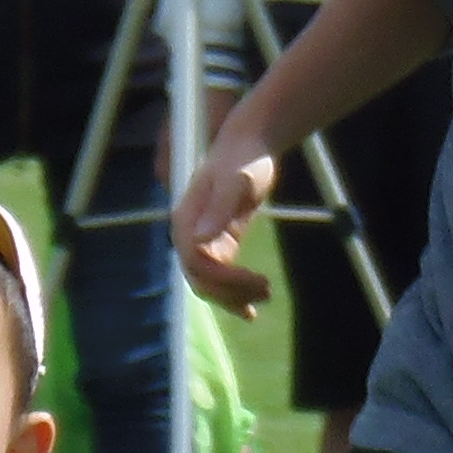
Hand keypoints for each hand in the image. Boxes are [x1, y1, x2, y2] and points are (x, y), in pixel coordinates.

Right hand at [171, 135, 280, 315]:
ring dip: (234, 296)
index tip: (256, 281)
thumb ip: (218, 209)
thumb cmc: (243, 159)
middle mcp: (189, 234)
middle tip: (266, 291)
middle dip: (231, 292)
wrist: (249, 145)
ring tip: (266, 296)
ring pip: (210, 284)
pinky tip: (251, 307)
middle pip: (201, 280)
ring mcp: (203, 240)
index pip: (197, 264)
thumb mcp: (236, 182)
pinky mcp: (220, 243)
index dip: (224, 281)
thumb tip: (199, 240)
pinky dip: (234, 293)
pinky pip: (220, 277)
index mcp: (187, 220)